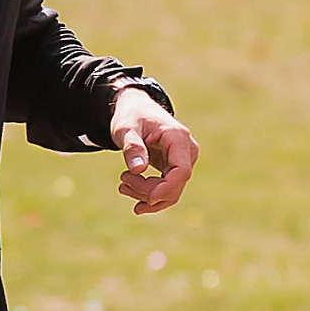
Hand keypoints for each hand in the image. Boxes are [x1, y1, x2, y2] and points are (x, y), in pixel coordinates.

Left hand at [110, 88, 197, 214]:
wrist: (136, 110)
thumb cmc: (131, 116)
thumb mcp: (126, 129)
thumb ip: (132, 147)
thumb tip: (138, 169)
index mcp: (177, 137)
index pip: (181, 170)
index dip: (166, 189)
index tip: (147, 200)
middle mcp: (187, 150)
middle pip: (175, 184)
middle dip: (148, 191)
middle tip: (122, 180)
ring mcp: (184, 160)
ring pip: (171, 191)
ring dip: (146, 195)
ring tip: (123, 186)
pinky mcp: (176, 167)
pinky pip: (167, 188)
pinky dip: (149, 194)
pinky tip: (130, 191)